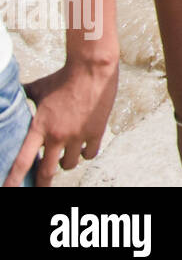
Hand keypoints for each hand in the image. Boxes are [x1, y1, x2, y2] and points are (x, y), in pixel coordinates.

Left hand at [3, 57, 117, 186]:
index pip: (23, 161)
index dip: (14, 179)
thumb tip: (12, 93)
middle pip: (47, 171)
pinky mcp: (96, 132)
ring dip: (65, 163)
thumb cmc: (63, 76)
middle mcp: (58, 135)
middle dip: (42, 184)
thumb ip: (25, 95)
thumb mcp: (38, 87)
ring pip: (69, 164)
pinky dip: (85, 154)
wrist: (91, 69)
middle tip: (40, 187)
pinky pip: (90, 154)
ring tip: (64, 156)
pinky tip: (82, 149)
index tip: (9, 190)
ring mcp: (78, 135)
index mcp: (40, 127)